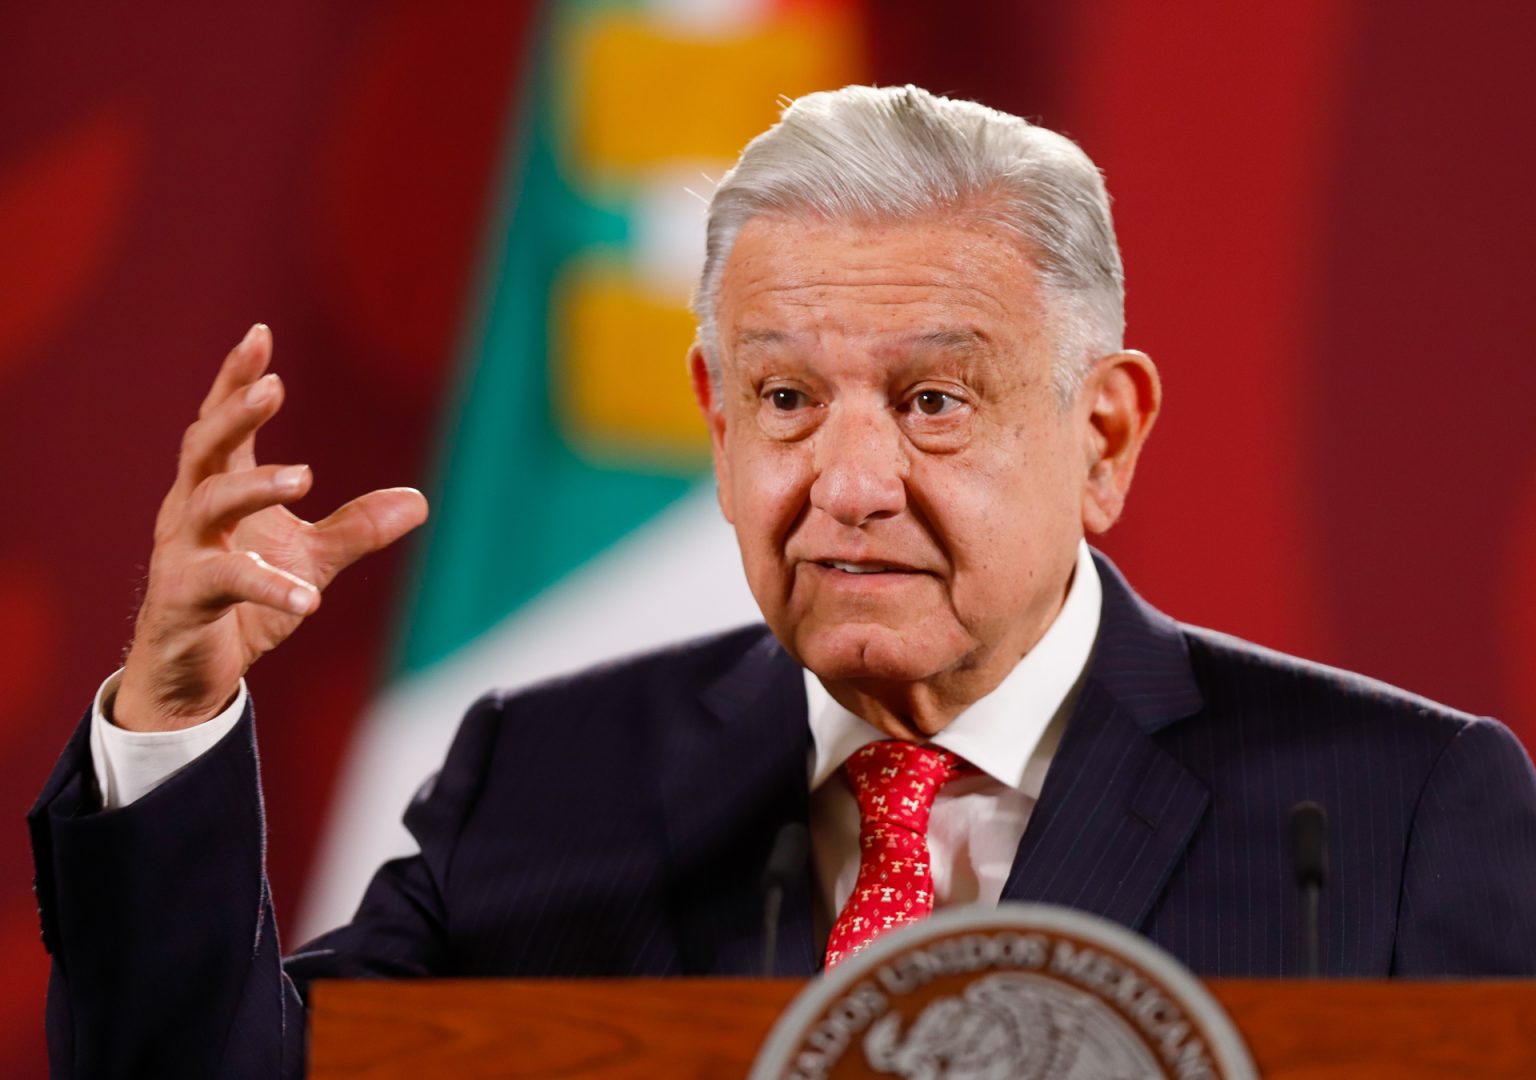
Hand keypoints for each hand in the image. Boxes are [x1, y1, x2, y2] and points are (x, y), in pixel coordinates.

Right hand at [113, 324, 428, 731]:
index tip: (259, 334)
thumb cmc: (244, 602)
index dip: (234, 379)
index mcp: (215, 490)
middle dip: (234, 414)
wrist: (195, 671)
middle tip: (272, 386)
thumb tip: (419, 501)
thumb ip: (356, 528)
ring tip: (304, 476)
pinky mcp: (185, 599)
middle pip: (203, 448)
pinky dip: (268, 587)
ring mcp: (180, 554)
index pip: (220, 424)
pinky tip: (308, 598)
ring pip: (207, 505)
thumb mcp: (310, 560)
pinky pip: (226, 584)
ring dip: (255, 486)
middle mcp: (188, 512)